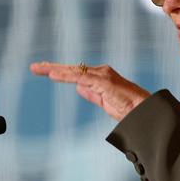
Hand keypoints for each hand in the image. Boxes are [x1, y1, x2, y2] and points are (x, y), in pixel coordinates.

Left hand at [30, 62, 150, 120]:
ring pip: (74, 71)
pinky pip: (81, 78)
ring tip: (39, 69)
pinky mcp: (104, 82)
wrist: (144, 113)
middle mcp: (101, 73)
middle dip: (53, 68)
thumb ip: (91, 94)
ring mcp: (103, 76)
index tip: (45, 71)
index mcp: (101, 78)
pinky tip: (53, 75)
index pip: (77, 73)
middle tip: (35, 67)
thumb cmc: (129, 109)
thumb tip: (78, 88)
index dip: (60, 72)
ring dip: (55, 70)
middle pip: (72, 69)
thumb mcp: (105, 101)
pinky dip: (66, 76)